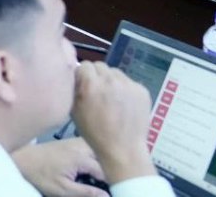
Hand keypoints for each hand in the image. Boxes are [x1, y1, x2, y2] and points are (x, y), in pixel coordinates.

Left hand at [12, 138, 107, 196]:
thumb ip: (86, 193)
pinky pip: (92, 147)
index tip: (114, 190)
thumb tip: (107, 195)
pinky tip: (92, 166)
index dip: (112, 182)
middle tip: (108, 183)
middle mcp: (83, 145)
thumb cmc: (42, 176)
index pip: (107, 171)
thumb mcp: (63, 190)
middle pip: (106, 157)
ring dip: (104, 161)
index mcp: (82, 158)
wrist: (23, 159)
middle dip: (110, 169)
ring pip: (100, 150)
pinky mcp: (73, 140)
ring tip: (102, 176)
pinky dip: (96, 156)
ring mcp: (78, 141)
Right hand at [71, 61, 157, 184]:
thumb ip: (73, 88)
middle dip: (97, 76)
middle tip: (98, 92)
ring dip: (111, 81)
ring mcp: (129, 84)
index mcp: (91, 84)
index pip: (85, 65)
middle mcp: (110, 79)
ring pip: (115, 73)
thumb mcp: (74, 111)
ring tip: (112, 99)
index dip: (83, 75)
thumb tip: (75, 75)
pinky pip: (129, 83)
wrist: (123, 150)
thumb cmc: (95, 133)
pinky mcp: (142, 90)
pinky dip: (125, 90)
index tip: (84, 86)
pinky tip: (124, 105)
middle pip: (100, 66)